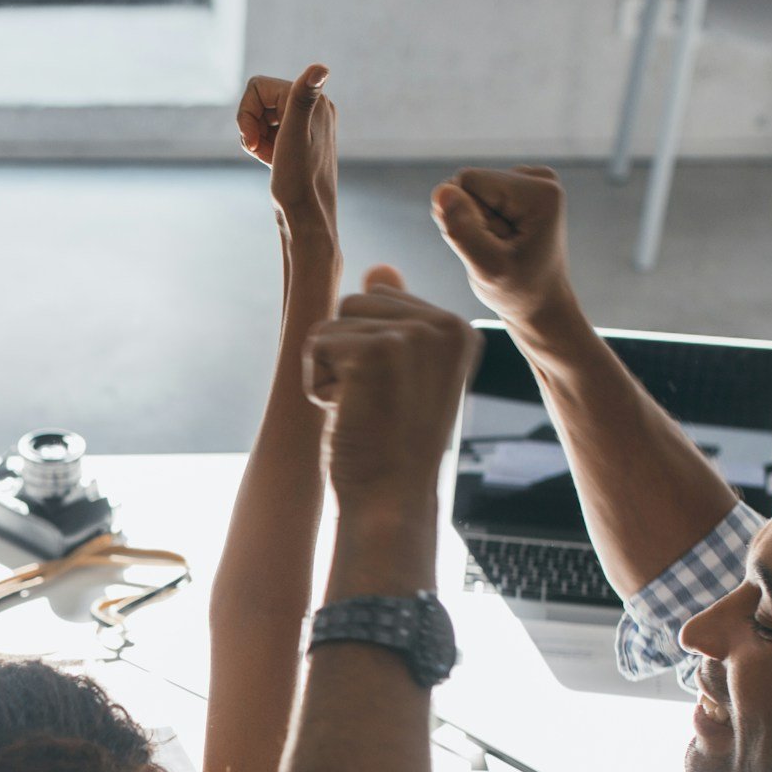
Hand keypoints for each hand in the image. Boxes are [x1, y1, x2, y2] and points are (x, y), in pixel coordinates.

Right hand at [237, 64, 336, 237]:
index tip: (252, 141)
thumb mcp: (294, 137)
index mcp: (315, 101)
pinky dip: (263, 145)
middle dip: (252, 126)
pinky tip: (271, 163)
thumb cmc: (298, 182)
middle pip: (261, 101)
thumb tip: (321, 66)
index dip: (246, 113)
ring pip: (264, 117)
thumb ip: (303, 98)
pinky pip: (271, 132)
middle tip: (258, 151)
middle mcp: (315, 108)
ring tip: (267, 159)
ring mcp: (309, 125)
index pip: (258, 87)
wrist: (306, 220)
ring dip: (256, 137)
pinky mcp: (301, 141)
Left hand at [305, 267, 478, 518]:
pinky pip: (315, 343)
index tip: (393, 400)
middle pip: (354, 303)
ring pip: (332, 322)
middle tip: (375, 407)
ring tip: (363, 410)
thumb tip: (379, 268)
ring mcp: (412, 334)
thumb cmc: (391, 448)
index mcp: (457, 329)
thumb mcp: (403, 376)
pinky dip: (317, 384)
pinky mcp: (375, 349)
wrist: (389, 503)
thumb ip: (396, 318)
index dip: (369, 354)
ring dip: (331, 370)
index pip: (382, 301)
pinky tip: (347, 414)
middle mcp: (443, 324)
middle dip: (346, 356)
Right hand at [430, 166, 571, 329]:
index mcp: (539, 192)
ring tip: (498, 250)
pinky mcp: (521, 187)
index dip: (465, 218)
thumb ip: (462, 230)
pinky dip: (480, 222)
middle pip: (470, 184)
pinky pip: (478, 196)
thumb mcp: (487, 268)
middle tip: (494, 251)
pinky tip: (498, 243)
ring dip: (475, 224)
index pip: (469, 181)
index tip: (490, 247)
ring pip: (471, 191)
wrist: (541, 304)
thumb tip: (441, 192)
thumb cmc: (517, 291)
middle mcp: (540, 177)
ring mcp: (532, 180)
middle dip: (471, 220)